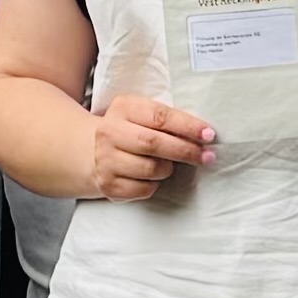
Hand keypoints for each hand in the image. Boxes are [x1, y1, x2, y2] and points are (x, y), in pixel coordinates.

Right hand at [78, 97, 217, 203]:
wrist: (89, 151)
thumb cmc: (128, 130)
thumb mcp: (140, 114)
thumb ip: (166, 119)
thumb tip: (202, 134)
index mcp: (123, 108)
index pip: (160, 116)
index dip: (187, 126)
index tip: (208, 134)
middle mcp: (110, 133)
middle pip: (154, 144)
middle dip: (185, 151)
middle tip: (207, 156)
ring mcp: (106, 160)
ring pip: (152, 169)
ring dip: (168, 169)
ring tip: (168, 164)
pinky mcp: (108, 185)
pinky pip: (144, 189)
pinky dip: (154, 184)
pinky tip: (150, 176)